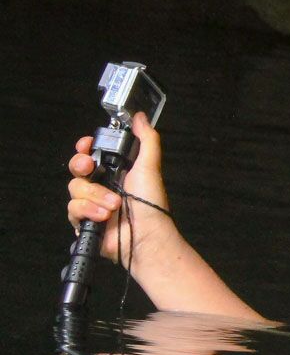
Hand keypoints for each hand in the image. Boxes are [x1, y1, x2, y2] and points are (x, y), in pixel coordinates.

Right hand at [65, 112, 175, 263]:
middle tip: (91, 168)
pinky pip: (73, 209)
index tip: (86, 144)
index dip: (84, 147)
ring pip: (75, 188)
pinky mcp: (84, 221)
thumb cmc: (151, 206)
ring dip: (95, 195)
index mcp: (116, 172)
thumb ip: (146, 139)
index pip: (91, 153)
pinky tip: (104, 216)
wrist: (146, 236)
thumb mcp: (150, 166)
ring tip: (114, 204)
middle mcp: (102, 186)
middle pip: (77, 168)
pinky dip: (88, 210)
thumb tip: (141, 118)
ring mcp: (92, 204)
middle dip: (81, 165)